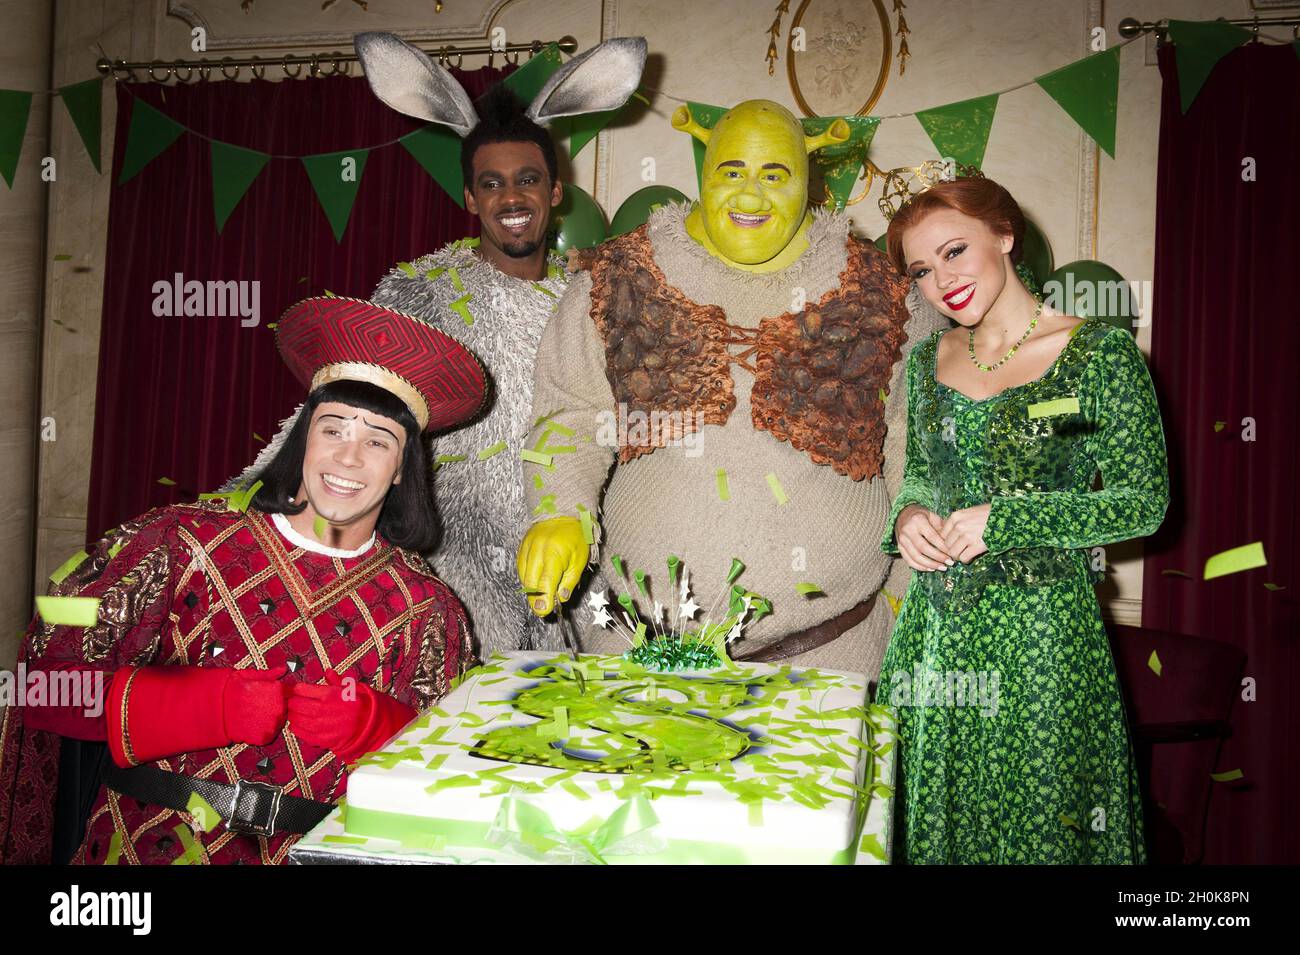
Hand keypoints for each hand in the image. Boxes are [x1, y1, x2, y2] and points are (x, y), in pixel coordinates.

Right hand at [222, 664, 288, 745]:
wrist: (214, 711)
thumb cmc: (230, 690)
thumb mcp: (248, 675)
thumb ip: (269, 674)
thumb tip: (284, 669)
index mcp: (276, 690)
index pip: (284, 693)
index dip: (273, 694)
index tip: (261, 695)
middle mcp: (278, 707)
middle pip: (283, 708)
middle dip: (273, 707)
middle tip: (256, 706)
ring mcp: (272, 724)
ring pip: (278, 722)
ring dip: (269, 720)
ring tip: (253, 715)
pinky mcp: (264, 738)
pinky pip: (269, 735)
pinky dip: (262, 732)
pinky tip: (251, 725)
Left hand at [286, 670, 416, 762]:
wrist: (371, 727)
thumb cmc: (361, 705)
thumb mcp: (351, 688)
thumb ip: (337, 680)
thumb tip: (327, 672)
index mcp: (329, 694)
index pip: (301, 689)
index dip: (296, 689)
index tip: (296, 689)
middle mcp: (322, 710)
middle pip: (295, 704)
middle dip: (291, 701)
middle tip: (292, 700)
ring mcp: (320, 726)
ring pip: (295, 719)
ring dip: (292, 715)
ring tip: (295, 712)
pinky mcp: (320, 739)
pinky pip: (301, 733)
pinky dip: (296, 728)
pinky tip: (298, 725)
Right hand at [517, 516, 587, 615]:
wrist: (562, 512)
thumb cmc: (575, 537)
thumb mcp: (580, 560)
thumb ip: (570, 580)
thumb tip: (561, 599)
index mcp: (554, 554)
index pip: (545, 582)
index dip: (543, 600)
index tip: (544, 611)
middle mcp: (536, 551)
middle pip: (530, 582)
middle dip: (535, 599)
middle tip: (543, 610)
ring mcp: (526, 548)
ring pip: (523, 576)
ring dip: (530, 590)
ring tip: (540, 598)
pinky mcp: (521, 547)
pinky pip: (520, 568)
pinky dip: (526, 578)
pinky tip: (534, 583)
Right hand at [895, 505, 954, 572]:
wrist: (903, 515)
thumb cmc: (922, 516)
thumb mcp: (933, 516)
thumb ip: (942, 528)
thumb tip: (953, 542)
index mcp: (918, 520)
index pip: (932, 537)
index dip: (943, 547)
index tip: (953, 553)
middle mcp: (908, 530)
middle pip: (923, 548)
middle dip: (938, 557)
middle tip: (950, 563)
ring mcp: (902, 540)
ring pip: (916, 556)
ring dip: (930, 564)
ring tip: (942, 568)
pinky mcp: (899, 547)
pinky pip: (909, 560)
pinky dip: (920, 567)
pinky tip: (930, 569)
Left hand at [940, 503, 991, 562]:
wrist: (1007, 516)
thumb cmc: (988, 514)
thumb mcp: (969, 513)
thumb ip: (957, 522)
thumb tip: (944, 534)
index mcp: (955, 517)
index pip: (942, 534)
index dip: (946, 541)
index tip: (953, 544)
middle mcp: (959, 526)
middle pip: (946, 545)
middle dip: (952, 549)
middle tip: (960, 550)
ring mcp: (967, 536)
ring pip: (953, 553)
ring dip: (958, 556)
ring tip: (965, 553)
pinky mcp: (977, 545)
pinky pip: (964, 558)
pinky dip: (966, 560)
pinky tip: (971, 557)